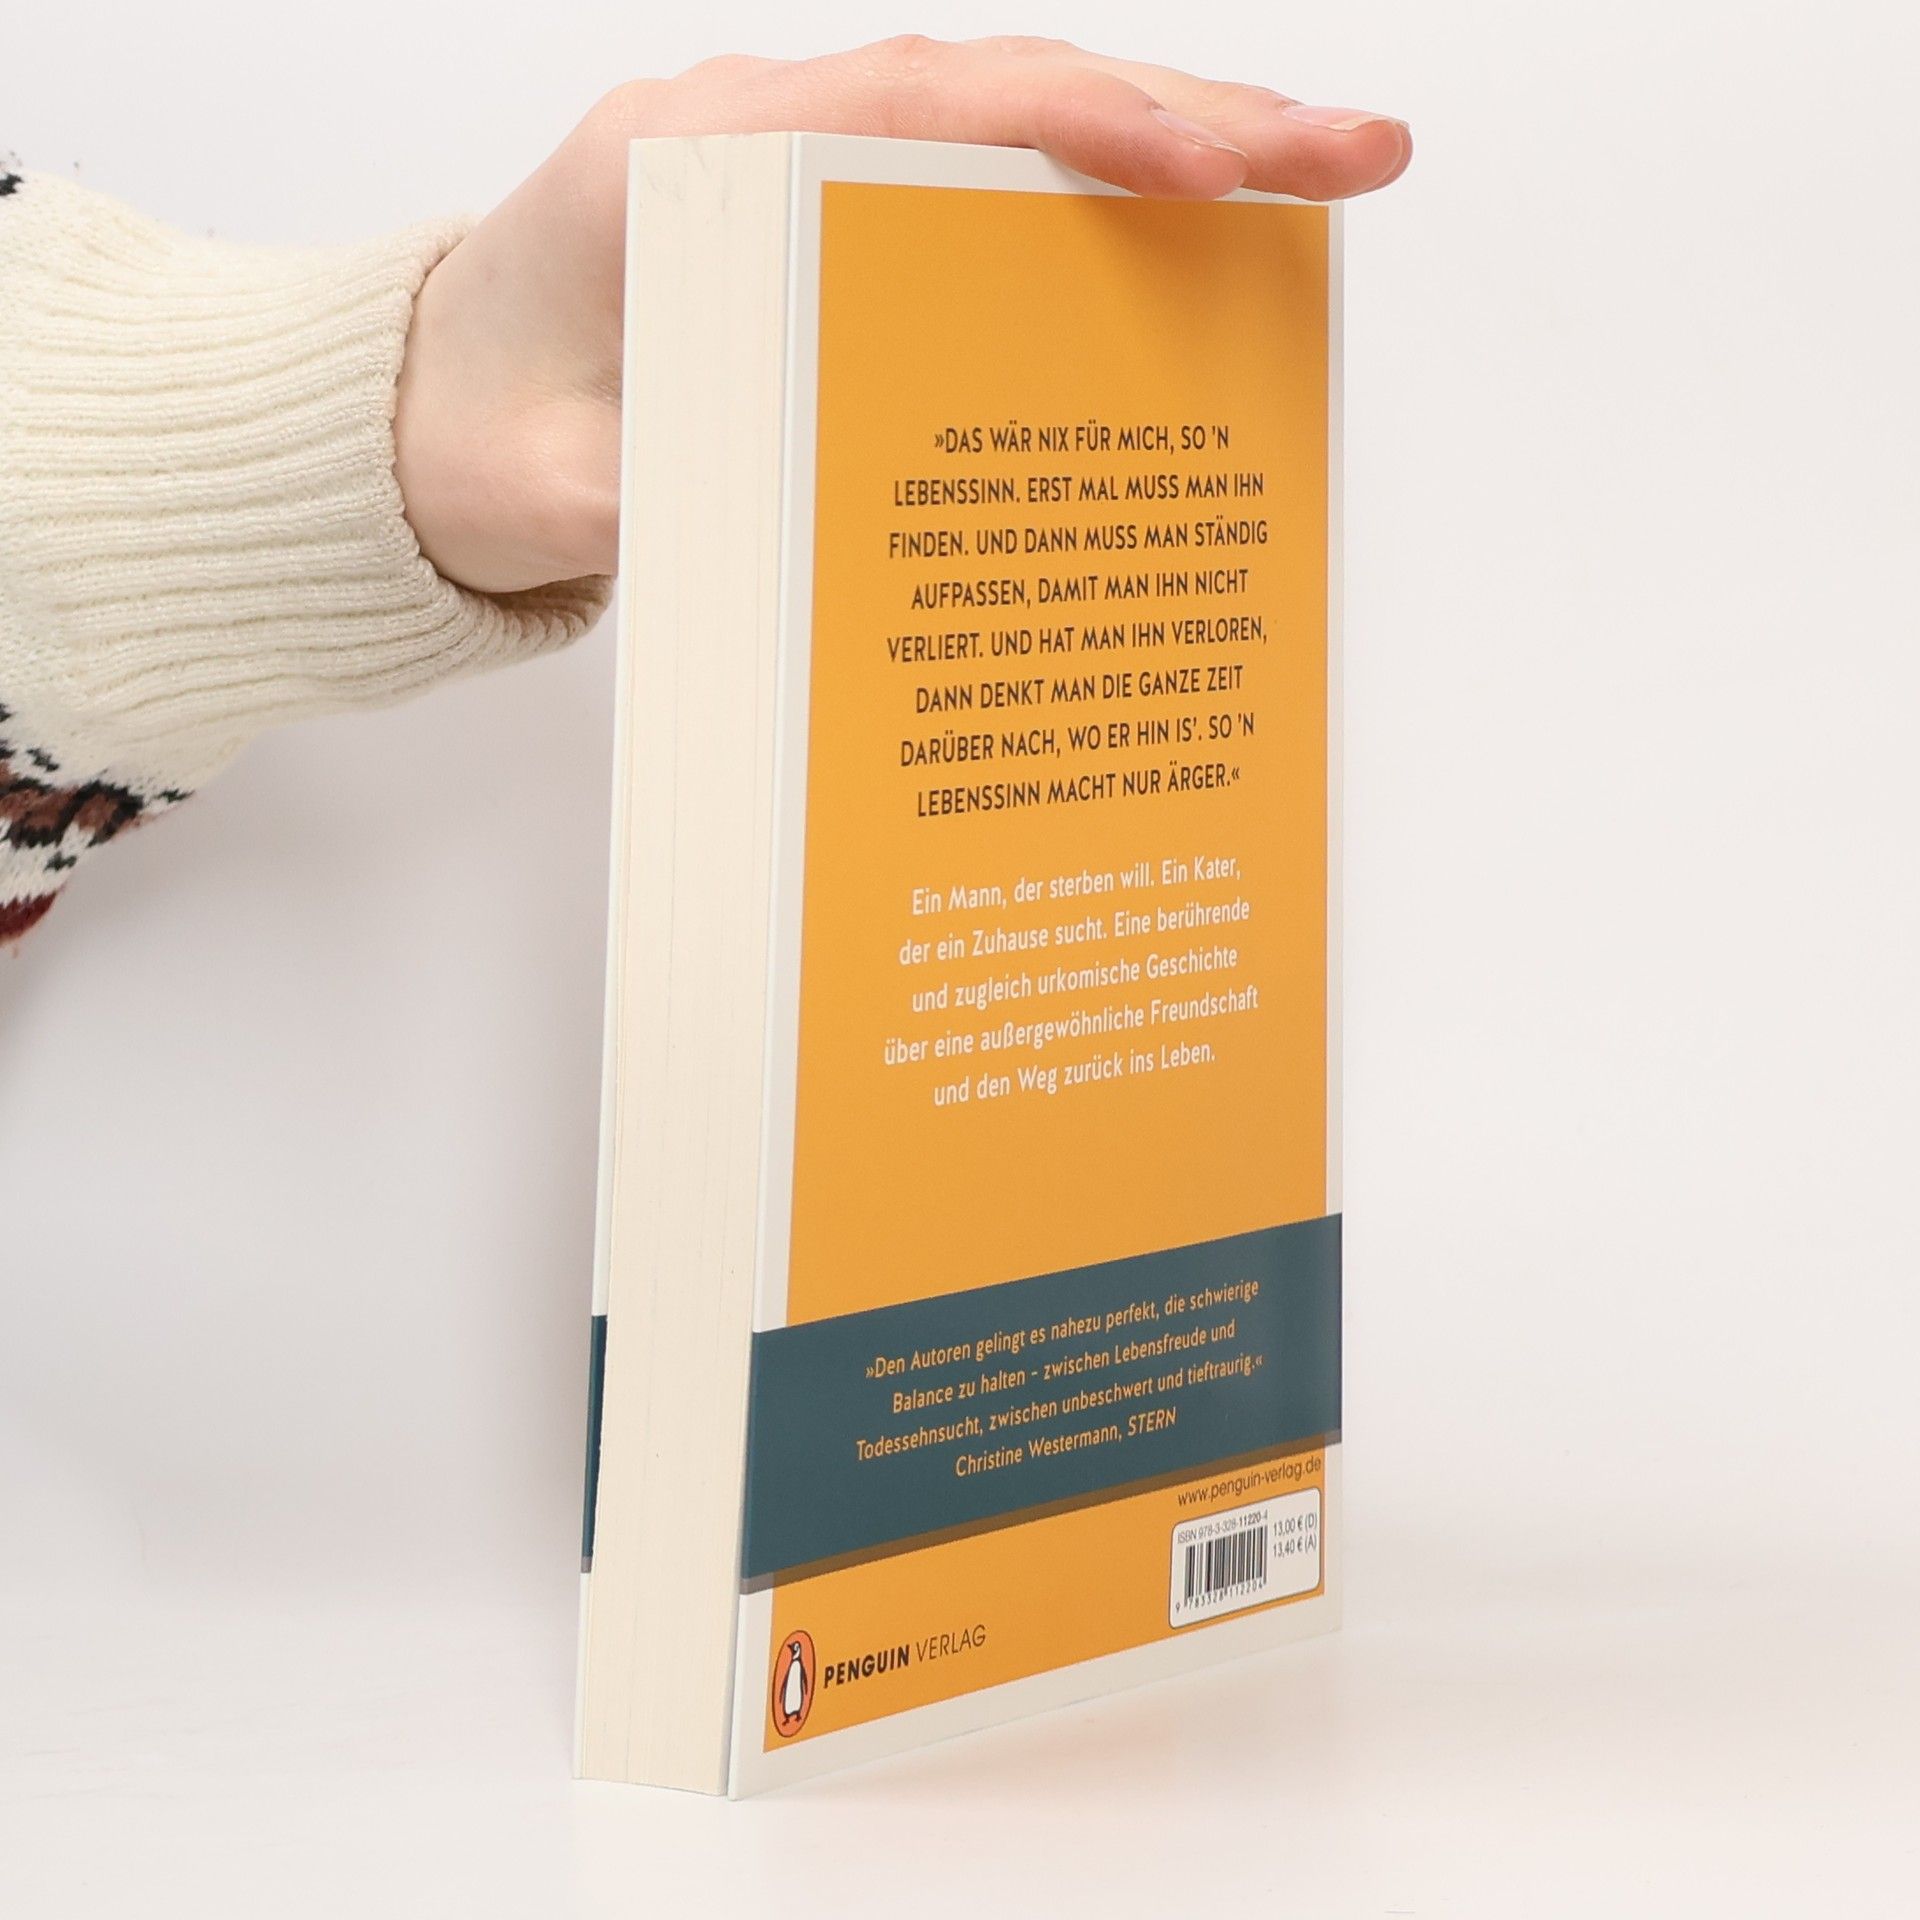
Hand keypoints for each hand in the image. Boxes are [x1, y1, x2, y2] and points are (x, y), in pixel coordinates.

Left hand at [393, 36, 1410, 595]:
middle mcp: (768, 135)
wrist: (418, 430)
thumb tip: (760, 529)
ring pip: (1019, 141)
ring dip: (1175, 158)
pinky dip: (1099, 221)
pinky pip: (987, 207)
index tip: (1205, 166)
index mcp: (694, 154)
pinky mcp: (839, 241)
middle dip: (1194, 120)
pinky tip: (1198, 256)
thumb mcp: (537, 483)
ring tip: (1325, 185)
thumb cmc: (470, 434)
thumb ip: (635, 500)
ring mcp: (813, 179)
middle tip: (1358, 152)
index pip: (921, 103)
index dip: (1079, 124)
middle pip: (1010, 97)